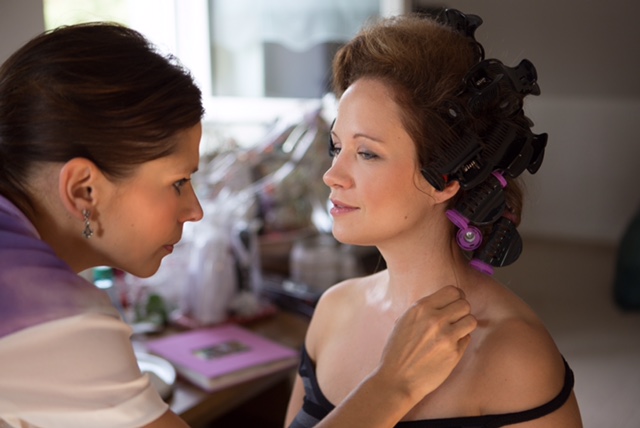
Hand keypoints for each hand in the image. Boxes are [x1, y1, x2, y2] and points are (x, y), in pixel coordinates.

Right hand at [375, 285, 476, 402]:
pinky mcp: (454, 353)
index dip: (457, 296)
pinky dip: (462, 340)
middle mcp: (435, 319)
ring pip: (471, 320)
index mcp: (421, 308)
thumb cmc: (397, 351)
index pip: (452, 290)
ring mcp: (446, 336)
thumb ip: (424, 310)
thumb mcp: (404, 320)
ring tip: (456, 331)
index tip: (455, 303)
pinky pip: (468, 338)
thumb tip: (443, 302)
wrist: (397, 379)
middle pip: (465, 304)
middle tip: (455, 319)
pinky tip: (449, 346)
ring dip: (465, 325)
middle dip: (462, 311)